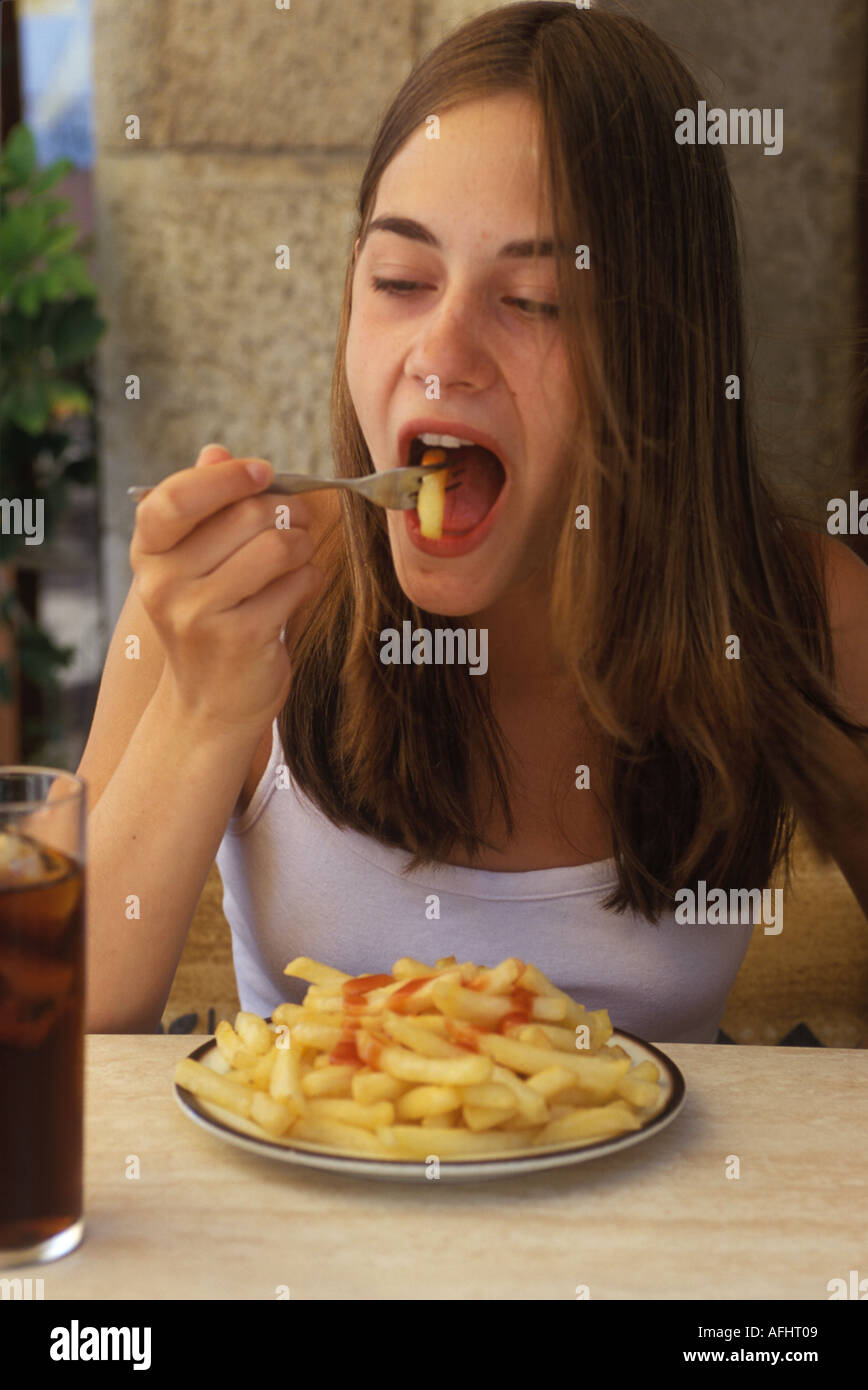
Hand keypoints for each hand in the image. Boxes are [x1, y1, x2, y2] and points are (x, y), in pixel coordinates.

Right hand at [130, 443, 322, 736]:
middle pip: (245, 515)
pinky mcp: (241, 638)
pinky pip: (296, 583)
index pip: (174, 497)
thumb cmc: (211, 622)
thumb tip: (216, 451)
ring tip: (299, 558)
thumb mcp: (194, 565)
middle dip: (288, 511)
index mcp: (148, 554)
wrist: (209, 708)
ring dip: (303, 546)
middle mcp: (164, 583)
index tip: (263, 471)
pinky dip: (309, 580)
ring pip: (277, 546)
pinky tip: (299, 590)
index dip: (224, 477)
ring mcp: (199, 613)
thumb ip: (205, 508)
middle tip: (301, 522)